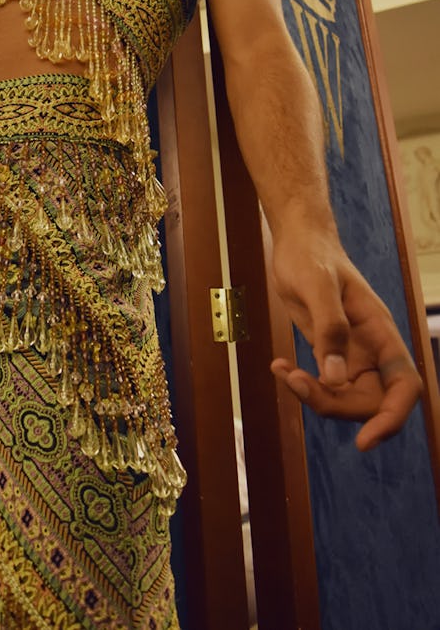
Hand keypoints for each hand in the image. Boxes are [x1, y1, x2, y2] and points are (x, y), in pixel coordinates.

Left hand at [269, 233, 422, 449]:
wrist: (297, 242)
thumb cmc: (311, 256)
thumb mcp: (318, 285)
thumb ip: (329, 329)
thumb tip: (334, 379)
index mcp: (380, 332)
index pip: (404, 385)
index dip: (392, 418)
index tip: (365, 441)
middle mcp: (371, 348)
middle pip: (371, 401)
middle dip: (336, 406)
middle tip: (296, 382)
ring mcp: (351, 353)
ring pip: (345, 398)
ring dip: (315, 396)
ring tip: (282, 371)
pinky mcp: (328, 352)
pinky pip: (324, 384)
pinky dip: (301, 384)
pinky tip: (278, 367)